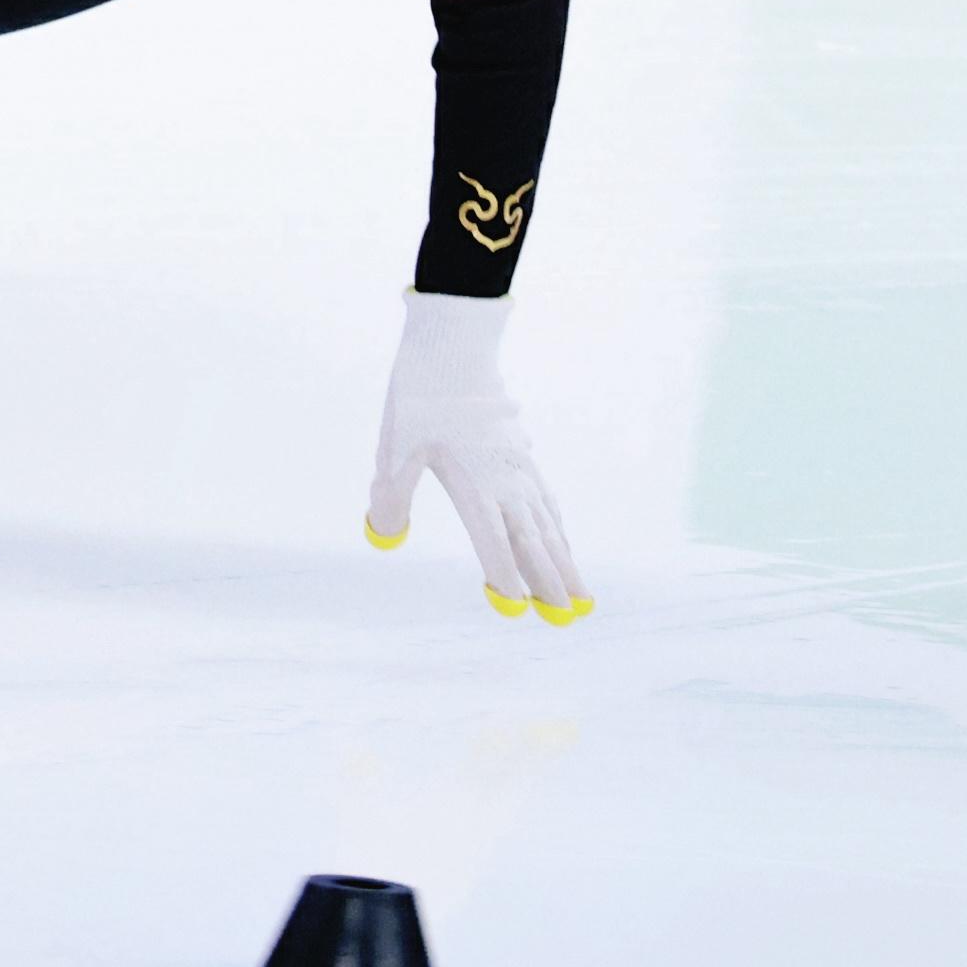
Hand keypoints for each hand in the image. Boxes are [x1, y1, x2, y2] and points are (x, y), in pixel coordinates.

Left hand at [364, 290, 589, 623]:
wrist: (453, 347)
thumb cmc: (421, 398)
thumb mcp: (394, 449)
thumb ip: (390, 497)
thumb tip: (385, 535)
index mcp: (475, 486)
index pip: (496, 544)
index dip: (507, 579)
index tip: (518, 611)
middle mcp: (506, 482)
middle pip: (535, 542)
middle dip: (552, 583)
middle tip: (569, 619)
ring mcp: (520, 468)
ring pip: (549, 525)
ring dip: (565, 561)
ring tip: (582, 595)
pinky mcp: (523, 454)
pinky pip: (548, 500)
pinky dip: (558, 528)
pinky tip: (563, 540)